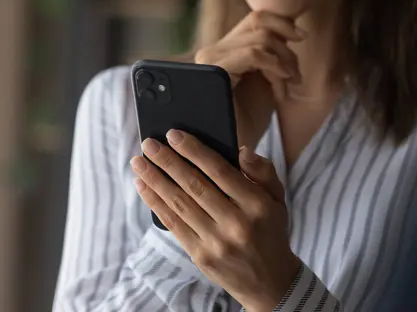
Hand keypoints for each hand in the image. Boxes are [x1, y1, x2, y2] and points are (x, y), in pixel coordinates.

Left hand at [131, 130, 300, 311]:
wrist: (269, 281)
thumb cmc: (269, 231)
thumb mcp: (278, 200)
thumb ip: (263, 172)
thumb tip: (242, 150)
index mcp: (257, 205)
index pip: (220, 171)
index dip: (194, 151)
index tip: (173, 134)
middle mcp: (236, 224)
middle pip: (194, 185)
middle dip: (167, 161)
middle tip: (148, 143)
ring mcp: (217, 242)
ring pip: (179, 204)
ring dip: (155, 180)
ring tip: (138, 162)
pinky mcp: (201, 256)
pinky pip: (173, 224)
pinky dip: (155, 203)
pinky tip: (143, 186)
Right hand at [195, 11, 305, 148]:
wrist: (237, 151)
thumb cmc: (252, 118)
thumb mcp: (266, 77)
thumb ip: (271, 51)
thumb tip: (290, 23)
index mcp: (222, 49)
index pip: (255, 18)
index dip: (283, 23)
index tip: (302, 38)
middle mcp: (211, 50)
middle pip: (259, 23)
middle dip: (286, 47)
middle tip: (295, 77)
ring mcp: (209, 60)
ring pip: (260, 37)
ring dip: (283, 62)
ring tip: (286, 87)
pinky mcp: (213, 72)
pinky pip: (253, 54)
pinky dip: (275, 67)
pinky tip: (281, 88)